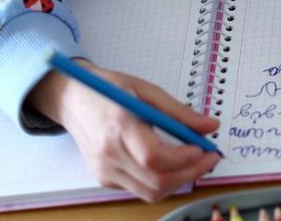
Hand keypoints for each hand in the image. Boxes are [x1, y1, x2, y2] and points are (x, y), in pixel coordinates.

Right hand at [27, 61, 219, 201]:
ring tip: (192, 161)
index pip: (155, 157)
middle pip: (156, 181)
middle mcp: (109, 153)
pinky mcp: (104, 178)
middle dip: (190, 173)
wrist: (70, 99)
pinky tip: (167, 163)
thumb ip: (178, 112)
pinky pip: (139, 189)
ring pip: (151, 192)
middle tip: (209, 157)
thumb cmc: (106, 88)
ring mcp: (104, 170)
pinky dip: (160, 180)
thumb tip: (210, 126)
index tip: (204, 147)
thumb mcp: (144, 89)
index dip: (185, 158)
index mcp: (118, 125)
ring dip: (178, 181)